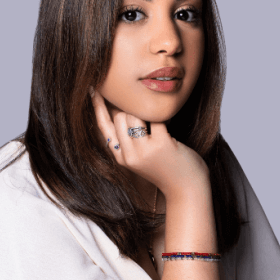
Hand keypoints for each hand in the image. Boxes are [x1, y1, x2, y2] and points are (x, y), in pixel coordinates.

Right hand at [91, 89, 208, 198]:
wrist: (187, 190)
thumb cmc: (166, 168)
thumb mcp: (141, 158)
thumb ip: (128, 140)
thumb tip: (122, 109)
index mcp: (120, 157)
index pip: (103, 127)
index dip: (97, 106)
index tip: (93, 89)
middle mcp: (128, 155)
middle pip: (120, 116)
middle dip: (131, 107)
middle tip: (145, 108)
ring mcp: (144, 150)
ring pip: (134, 114)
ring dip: (147, 110)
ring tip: (158, 117)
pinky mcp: (162, 145)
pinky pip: (157, 117)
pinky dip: (164, 114)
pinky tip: (171, 122)